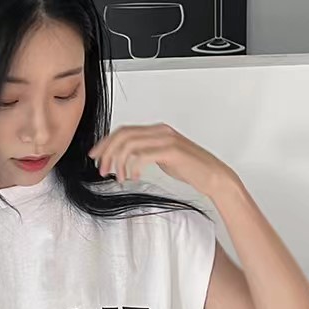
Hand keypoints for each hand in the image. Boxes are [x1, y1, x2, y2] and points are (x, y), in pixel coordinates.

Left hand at [88, 122, 232, 197]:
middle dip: (107, 152)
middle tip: (102, 169)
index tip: (95, 156)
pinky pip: (143, 155)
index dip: (106, 143)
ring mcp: (166, 140)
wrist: (214, 175)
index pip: (124, 131)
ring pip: (130, 144)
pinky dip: (133, 166)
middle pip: (123, 135)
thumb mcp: (163, 158)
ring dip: (118, 161)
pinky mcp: (171, 152)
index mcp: (157, 131)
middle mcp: (160, 131)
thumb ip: (147, 153)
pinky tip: (134, 177)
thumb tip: (128, 160)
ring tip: (118, 177)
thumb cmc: (191, 169)